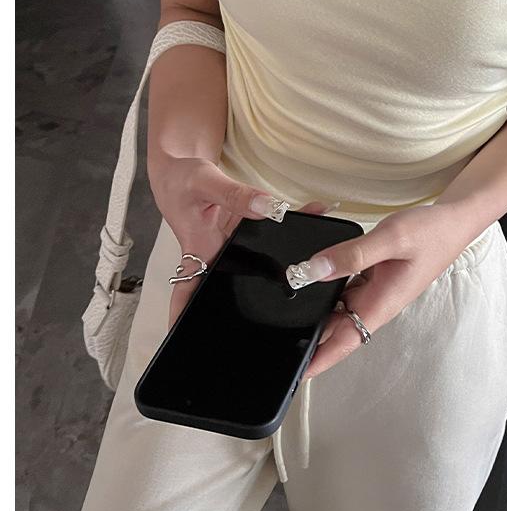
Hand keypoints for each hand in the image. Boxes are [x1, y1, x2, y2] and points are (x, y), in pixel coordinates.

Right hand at [148, 154, 333, 327]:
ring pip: (263, 260)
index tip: (205, 343)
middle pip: (238, 287)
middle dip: (263, 298)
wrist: (184, 166)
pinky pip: (272, 233)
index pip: (190, 296)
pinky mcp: (248, 232)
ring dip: (289, 259)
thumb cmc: (182, 180)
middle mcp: (219, 258)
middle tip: (293, 305)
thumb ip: (236, 197)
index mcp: (200, 255)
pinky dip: (292, 223)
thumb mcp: (204, 184)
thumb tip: (268, 209)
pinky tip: (315, 215)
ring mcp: (235, 248)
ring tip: (319, 267)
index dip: (195, 321)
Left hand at [296, 202, 482, 378]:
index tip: (294, 373)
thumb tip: (314, 269)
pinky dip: (327, 275)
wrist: (453, 222)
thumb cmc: (432, 234)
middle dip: (305, 325)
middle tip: (275, 325)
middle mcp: (374, 303)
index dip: (317, 360)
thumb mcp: (391, 239)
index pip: (342, 343)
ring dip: (314, 297)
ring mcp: (372, 291)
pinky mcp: (371, 278)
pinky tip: (315, 265)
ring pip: (334, 304)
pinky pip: (342, 284)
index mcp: (380, 305)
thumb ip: (352, 254)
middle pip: (331, 325)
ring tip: (290, 287)